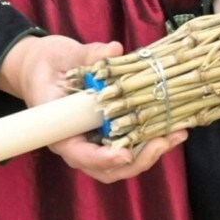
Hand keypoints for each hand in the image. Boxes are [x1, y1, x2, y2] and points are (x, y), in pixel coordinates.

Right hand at [0, 34, 184, 182]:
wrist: (43, 67)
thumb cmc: (48, 64)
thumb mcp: (64, 56)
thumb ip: (87, 55)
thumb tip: (112, 50)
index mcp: (60, 132)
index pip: (80, 155)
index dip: (102, 158)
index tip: (124, 153)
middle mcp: (78, 144)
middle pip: (108, 169)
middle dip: (139, 159)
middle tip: (162, 141)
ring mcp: (95, 142)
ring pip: (124, 162)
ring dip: (152, 152)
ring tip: (176, 134)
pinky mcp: (110, 134)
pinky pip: (131, 146)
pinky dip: (152, 141)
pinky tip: (173, 127)